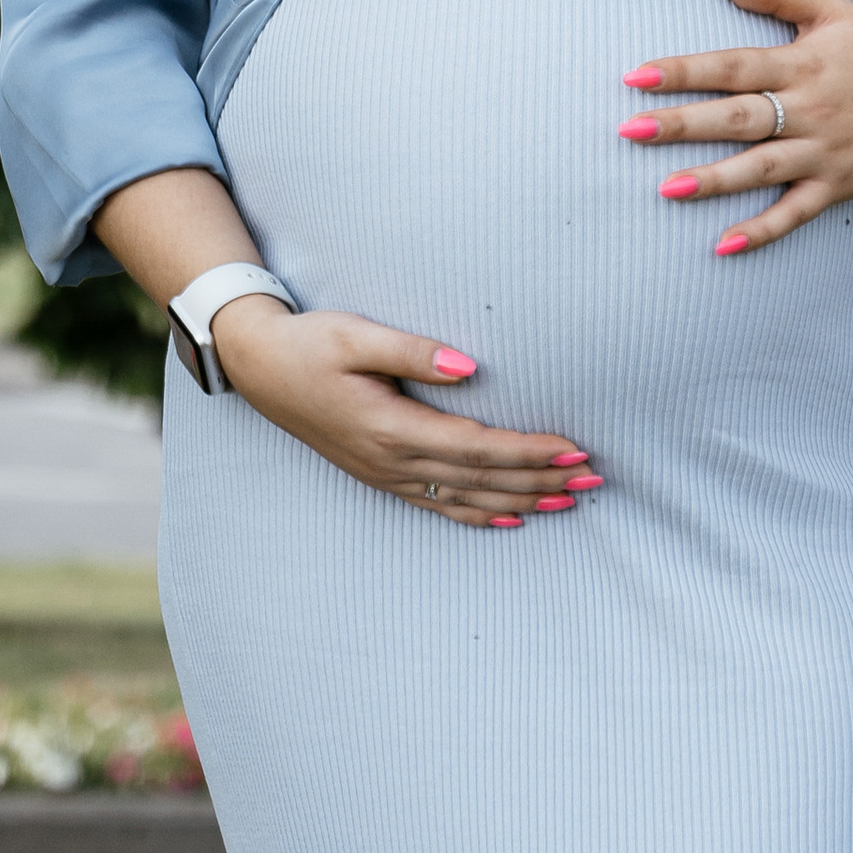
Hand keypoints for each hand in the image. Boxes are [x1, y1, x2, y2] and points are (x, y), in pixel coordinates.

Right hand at [207, 297, 597, 529]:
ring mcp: (386, 474)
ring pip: (466, 498)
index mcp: (391, 427)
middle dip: (541, 480)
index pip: (478, 447)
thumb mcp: (355, 335)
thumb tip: (469, 366)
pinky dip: (480, 513)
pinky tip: (510, 517)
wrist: (260, 368)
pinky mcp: (382, 474)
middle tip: (593, 479)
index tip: (574, 449)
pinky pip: (440, 504)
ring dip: (521, 500)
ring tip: (570, 500)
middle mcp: (393, 461)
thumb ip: (412, 351)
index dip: (529, 452)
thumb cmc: (310, 343)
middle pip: (482, 479)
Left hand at [616, 0, 852, 254]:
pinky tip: (722, 245)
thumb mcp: (831, 8)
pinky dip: (762, 230)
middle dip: (683, 124)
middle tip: (630, 130)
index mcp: (802, 64)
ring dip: (714, 180)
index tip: (636, 75)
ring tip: (665, 187)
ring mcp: (824, 152)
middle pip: (740, 118)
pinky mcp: (837, 186)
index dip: (684, 70)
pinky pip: (796, 212)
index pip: (734, 66)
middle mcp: (810, 110)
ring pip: (762, 169)